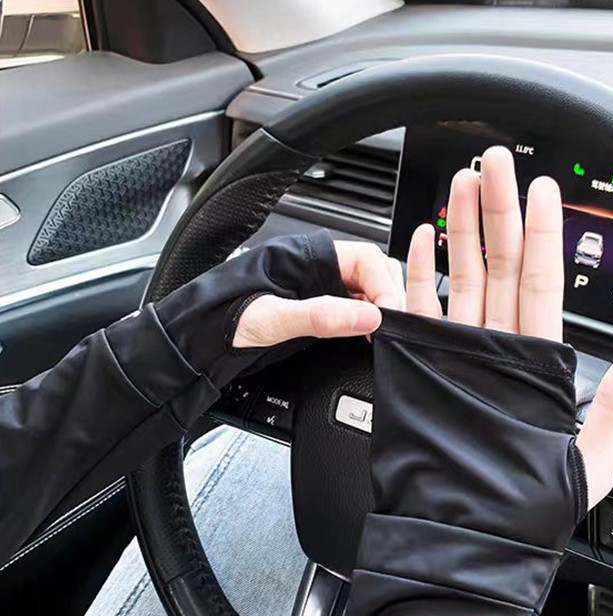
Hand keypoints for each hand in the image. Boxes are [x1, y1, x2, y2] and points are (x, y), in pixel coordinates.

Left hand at [233, 241, 403, 347]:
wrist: (198, 339)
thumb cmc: (223, 317)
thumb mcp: (272, 319)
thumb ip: (321, 316)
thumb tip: (368, 317)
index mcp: (305, 257)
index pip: (365, 259)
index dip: (385, 286)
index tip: (390, 315)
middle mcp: (314, 271)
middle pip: (371, 274)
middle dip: (386, 297)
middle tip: (391, 328)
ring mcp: (316, 292)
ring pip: (364, 293)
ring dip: (378, 311)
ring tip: (382, 335)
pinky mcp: (314, 314)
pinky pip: (351, 312)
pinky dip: (365, 324)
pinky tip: (366, 338)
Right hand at [405, 146, 612, 509]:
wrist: (462, 532)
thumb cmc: (524, 510)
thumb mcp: (587, 462)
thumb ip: (611, 404)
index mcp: (538, 363)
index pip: (544, 283)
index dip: (544, 233)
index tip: (542, 188)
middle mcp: (496, 349)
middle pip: (501, 265)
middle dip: (498, 209)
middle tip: (495, 161)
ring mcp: (456, 352)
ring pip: (461, 277)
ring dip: (460, 229)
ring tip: (460, 185)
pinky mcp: (419, 362)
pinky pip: (418, 309)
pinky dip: (417, 274)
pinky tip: (421, 240)